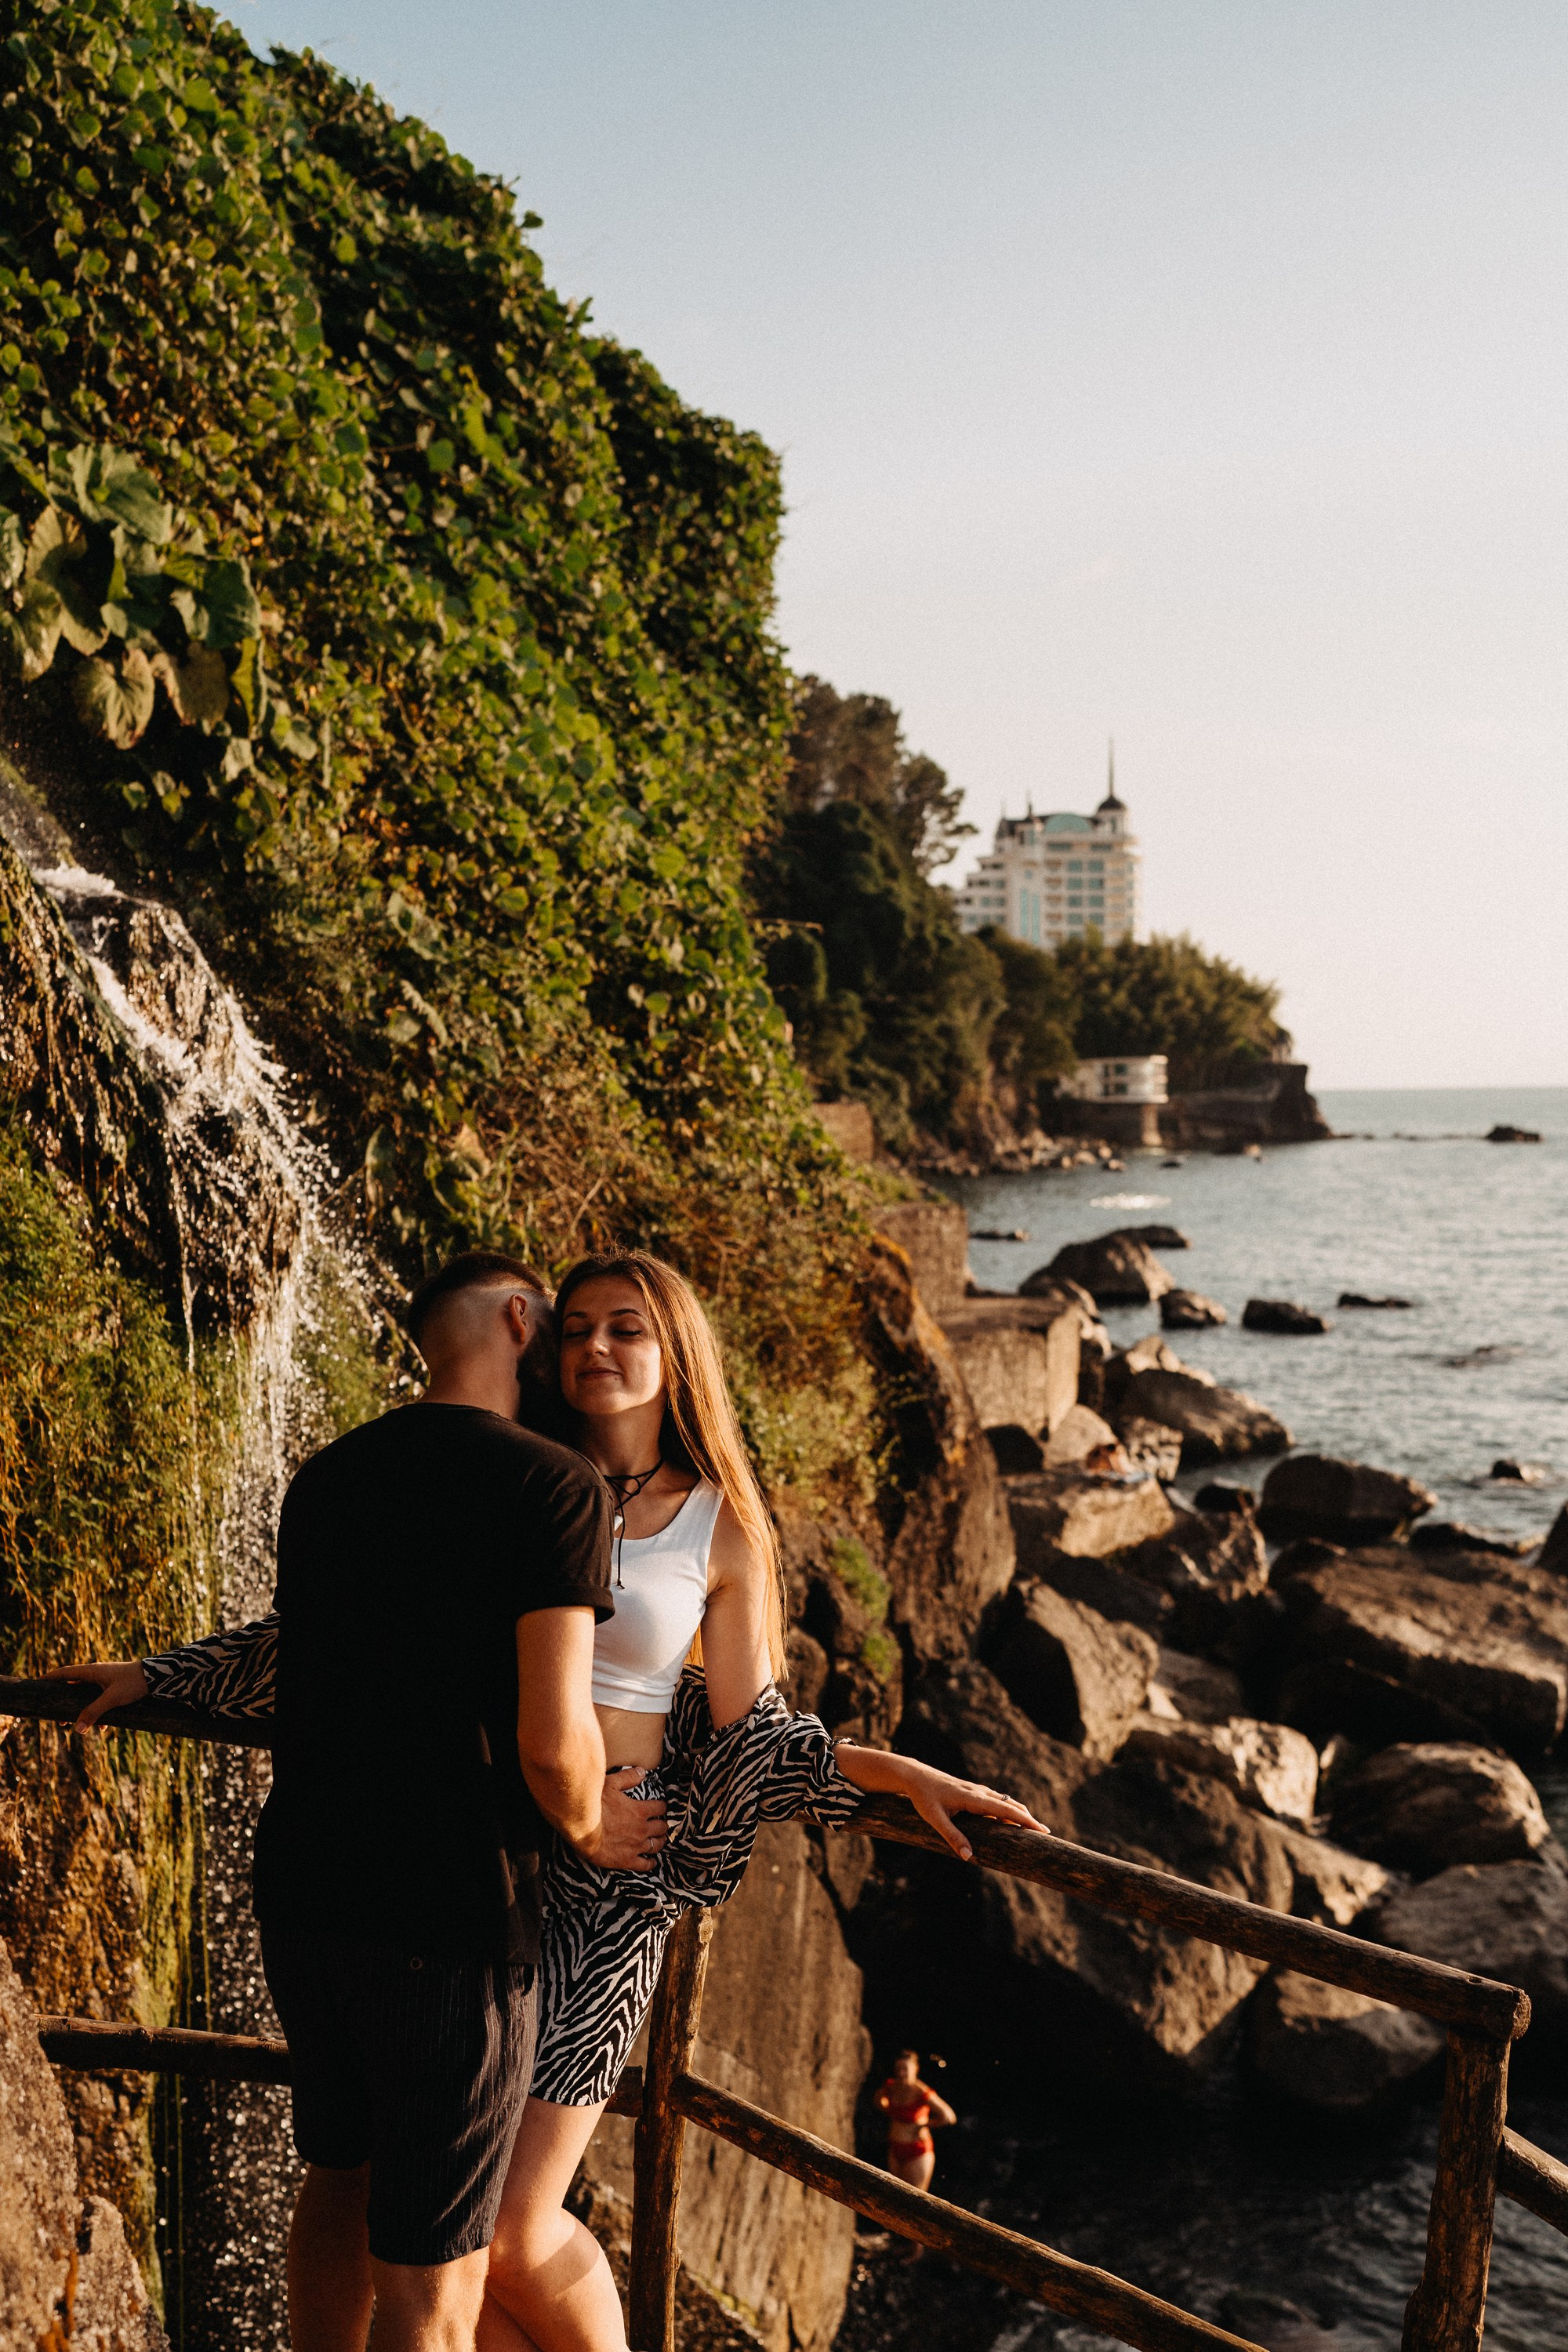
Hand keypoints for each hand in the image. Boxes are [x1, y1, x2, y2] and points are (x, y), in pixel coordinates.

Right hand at [43, 1661, 148, 1731]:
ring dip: (82, 1710)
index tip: (36, 1683)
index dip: (50, 1678)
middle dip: (64, 1703)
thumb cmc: (134, 1683)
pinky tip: (104, 1727)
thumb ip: (94, 1713)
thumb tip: (76, 1729)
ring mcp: (105, 1680)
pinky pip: (100, 1700)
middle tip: (58, 1719)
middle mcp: (96, 1674)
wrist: (157, 1677)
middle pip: (73, 1687)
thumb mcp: (112, 1699)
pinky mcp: (114, 1687)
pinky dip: (98, 1712)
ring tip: (76, 1725)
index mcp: (92, 1671)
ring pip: (86, 1696)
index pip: (65, 1673)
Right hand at [573, 1765, 667, 1873]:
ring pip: (656, 1845)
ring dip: (659, 1842)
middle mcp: (642, 1829)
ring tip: (659, 1840)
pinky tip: (652, 1861)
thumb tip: (642, 1772)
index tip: (660, 1807)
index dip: (661, 1807)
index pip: (660, 1808)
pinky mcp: (627, 1861)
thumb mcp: (611, 1784)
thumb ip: (628, 1777)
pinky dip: (651, 1863)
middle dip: (662, 1825)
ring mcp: (636, 1846)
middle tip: (660, 1824)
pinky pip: (645, 1864)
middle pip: (661, 1827)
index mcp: (640, 1810)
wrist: (582, 1830)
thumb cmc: (595, 1806)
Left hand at [878, 1753, 1045, 1863]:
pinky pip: (996, 1800)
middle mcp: (979, 1792)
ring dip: (1019, 1813)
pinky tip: (1008, 1818)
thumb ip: (952, 1837)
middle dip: (1028, 1819)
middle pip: (1011, 1805)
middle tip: (1045, 1834)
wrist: (914, 1775)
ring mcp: (977, 1790)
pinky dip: (1007, 1809)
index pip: (1006, 1811)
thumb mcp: (934, 1819)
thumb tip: (969, 1857)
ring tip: (1031, 1827)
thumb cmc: (923, 1797)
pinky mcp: (972, 1790)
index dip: (1026, 1821)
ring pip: (1004, 1801)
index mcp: (974, 1798)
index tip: (1042, 1831)